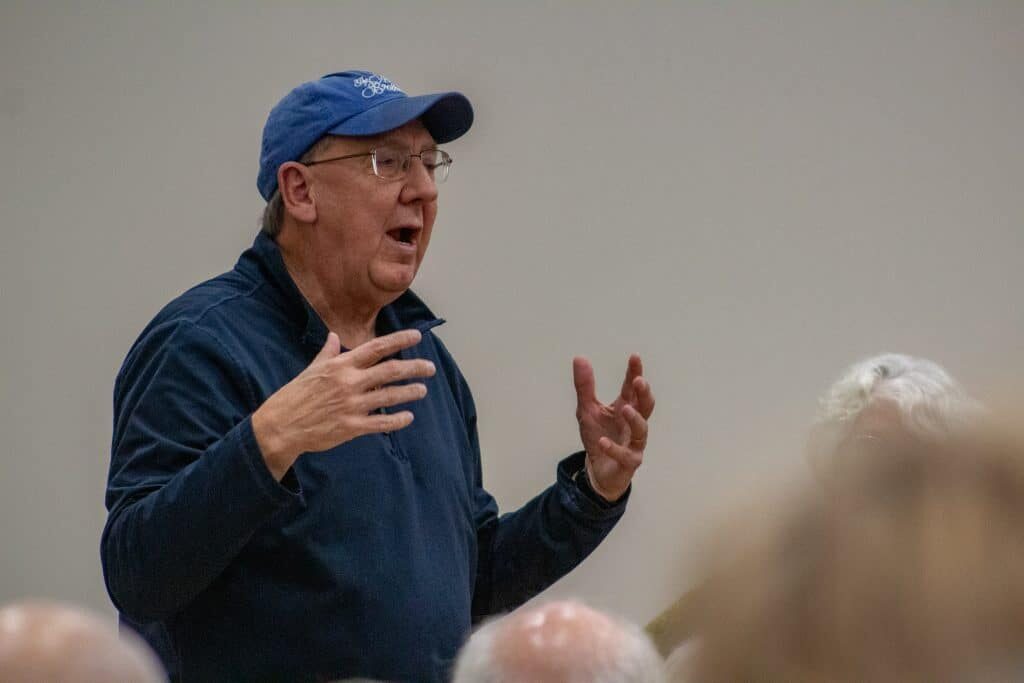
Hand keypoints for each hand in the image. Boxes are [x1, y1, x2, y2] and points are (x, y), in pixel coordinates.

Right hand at [252, 329, 435, 478]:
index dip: (399, 341)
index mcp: (341, 365)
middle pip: (391, 371)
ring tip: (422, 390)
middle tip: (430, 368)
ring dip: (410, 392)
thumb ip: (328, 353)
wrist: (281, 425)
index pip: (376, 348)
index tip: (417, 336)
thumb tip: (334, 337)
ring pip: (390, 396)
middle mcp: (350, 382)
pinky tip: (409, 417)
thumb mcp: (311, 369)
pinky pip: (382, 423)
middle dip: (414, 368)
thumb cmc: (295, 395)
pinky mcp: (352, 426)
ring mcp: (352, 405)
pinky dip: (398, 420)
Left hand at [572, 354, 654, 501]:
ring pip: (641, 430)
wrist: (599, 470)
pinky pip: (625, 455)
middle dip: (644, 394)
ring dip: (635, 419)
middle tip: (639, 381)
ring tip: (625, 408)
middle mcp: (634, 423)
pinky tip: (603, 441)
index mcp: (626, 407)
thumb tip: (579, 357)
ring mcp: (634, 443)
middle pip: (646, 406)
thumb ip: (585, 386)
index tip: (634, 357)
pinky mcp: (629, 462)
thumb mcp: (586, 409)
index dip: (635, 372)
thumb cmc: (598, 435)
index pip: (632, 388)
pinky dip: (614, 448)